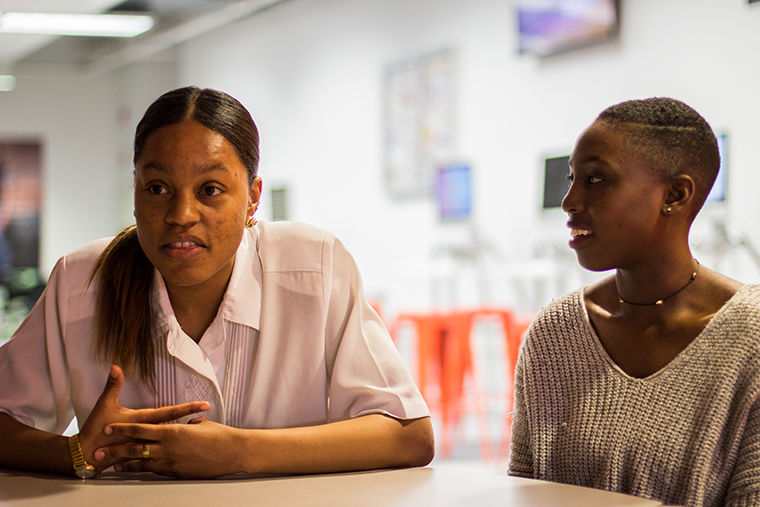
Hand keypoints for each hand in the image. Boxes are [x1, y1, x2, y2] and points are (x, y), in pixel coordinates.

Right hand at [79, 365, 209, 471]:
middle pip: (177, 426)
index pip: (171, 413)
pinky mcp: (141, 452)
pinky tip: (182, 445)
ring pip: (170, 439)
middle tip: (211, 415)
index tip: (205, 404)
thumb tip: (115, 366)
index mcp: (143, 420)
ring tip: (203, 429)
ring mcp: (146, 444)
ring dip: (186, 434)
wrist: (87, 454)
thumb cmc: (96, 430)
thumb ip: (113, 385)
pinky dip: (172, 446)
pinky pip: (160, 450)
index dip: (189, 408)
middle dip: (194, 420)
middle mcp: (149, 433)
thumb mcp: (104, 404)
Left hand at [93, 417, 245, 478]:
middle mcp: (168, 448)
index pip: (141, 429)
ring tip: (113, 466)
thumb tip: (181, 425)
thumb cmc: (219, 435)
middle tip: (99, 451)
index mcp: (172, 431)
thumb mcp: (199, 424)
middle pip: (136, 448)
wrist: (231, 453)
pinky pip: (157, 471)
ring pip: (143, 463)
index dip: (123, 428)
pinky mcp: (177, 474)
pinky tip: (138, 471)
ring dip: (126, 464)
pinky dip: (145, 470)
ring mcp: (172, 463)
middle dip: (115, 449)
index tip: (108, 427)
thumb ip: (185, 425)